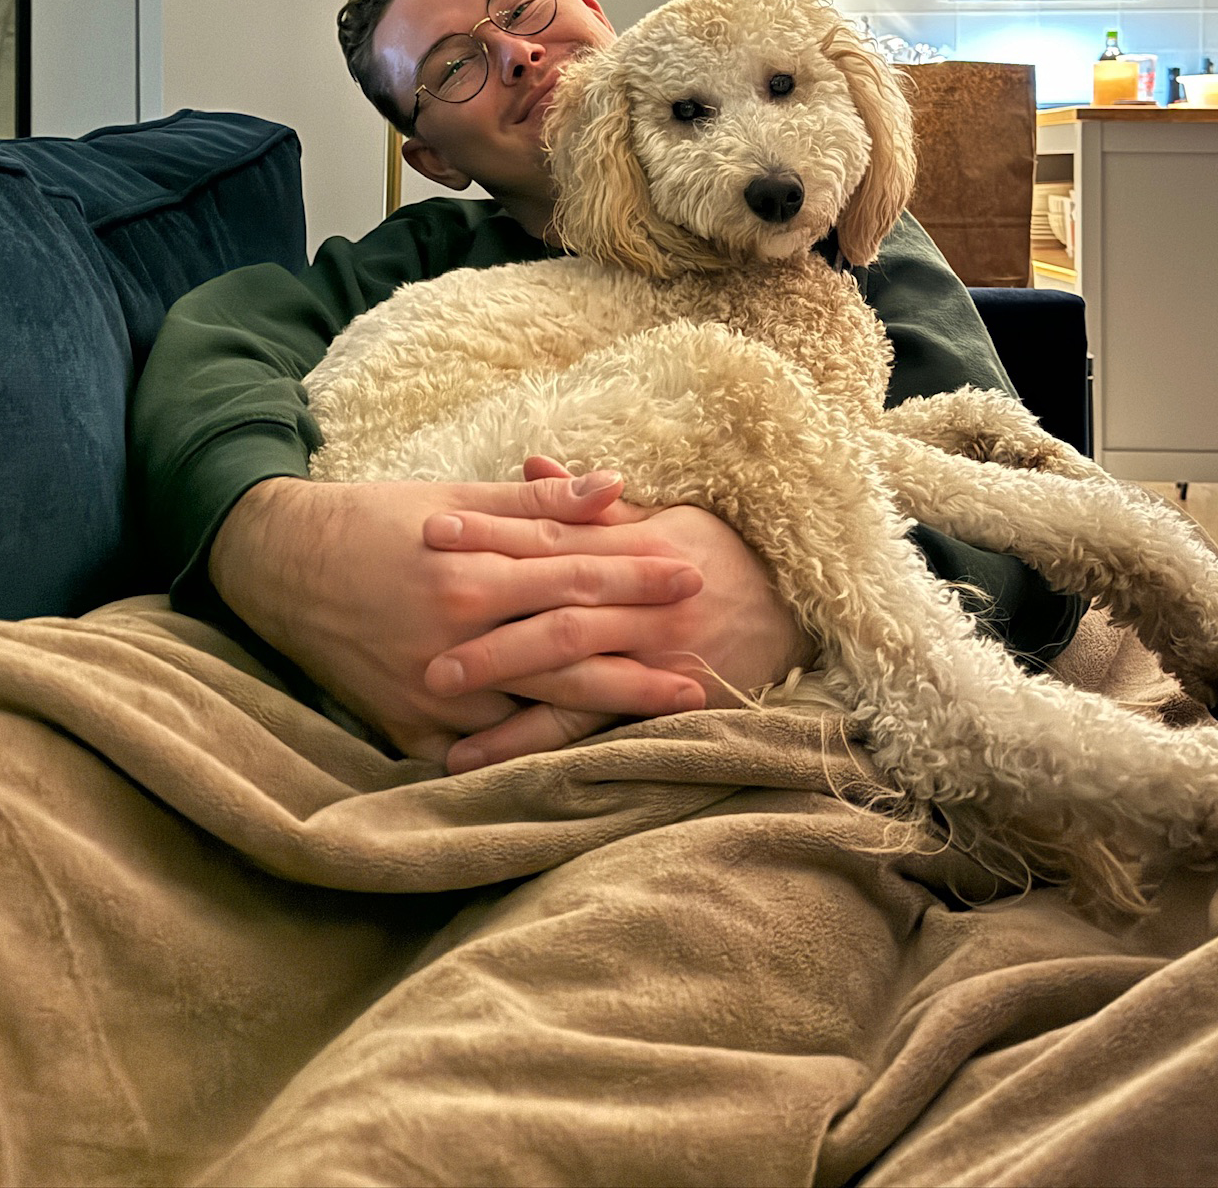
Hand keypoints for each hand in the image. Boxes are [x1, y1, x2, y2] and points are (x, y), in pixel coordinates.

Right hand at [208, 470, 707, 764]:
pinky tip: (586, 756)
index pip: (574, 573)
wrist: (281, 566)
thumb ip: (537, 501)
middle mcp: (456, 634)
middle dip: (642, 650)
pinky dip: (533, 752)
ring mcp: (431, 691)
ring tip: (669, 708)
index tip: (692, 574)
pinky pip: (482, 752)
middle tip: (704, 655)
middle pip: (568, 648)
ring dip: (608, 709)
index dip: (637, 575)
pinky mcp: (407, 729)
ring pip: (536, 708)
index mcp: (470, 569)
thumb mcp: (453, 495)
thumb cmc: (375, 520)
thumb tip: (616, 486)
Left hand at [424, 456, 814, 772]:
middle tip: (418, 612)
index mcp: (639, 544)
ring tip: (432, 687)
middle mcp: (645, 598)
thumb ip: (591, 505)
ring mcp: (654, 653)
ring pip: (569, 665)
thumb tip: (530, 464)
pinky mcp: (661, 701)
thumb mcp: (665, 518)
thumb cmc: (720, 559)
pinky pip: (590, 724)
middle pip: (552, 599)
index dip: (493, 532)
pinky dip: (533, 741)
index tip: (433, 530)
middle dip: (484, 607)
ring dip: (501, 677)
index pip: (553, 535)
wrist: (800, 614)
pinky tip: (480, 754)